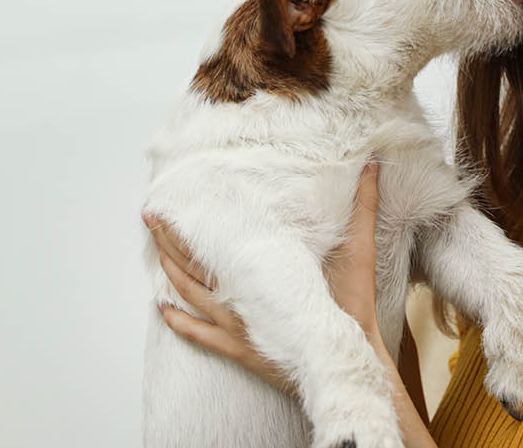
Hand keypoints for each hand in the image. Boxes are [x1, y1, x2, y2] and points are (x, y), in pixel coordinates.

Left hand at [145, 164, 436, 445]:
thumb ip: (364, 206)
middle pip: (193, 266)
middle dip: (169, 240)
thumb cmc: (351, 303)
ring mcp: (235, 324)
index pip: (215, 242)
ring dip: (169, 273)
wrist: (346, 356)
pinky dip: (177, 321)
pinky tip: (162, 309)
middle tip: (151, 219)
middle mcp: (241, 296)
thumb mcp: (360, 248)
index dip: (189, 224)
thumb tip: (372, 166)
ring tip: (155, 251)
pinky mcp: (238, 348)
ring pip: (190, 296)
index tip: (170, 204)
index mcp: (262, 271)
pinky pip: (198, 334)